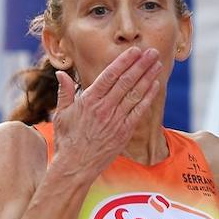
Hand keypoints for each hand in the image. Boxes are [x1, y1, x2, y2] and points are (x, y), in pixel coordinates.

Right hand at [49, 47, 162, 178]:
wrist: (75, 167)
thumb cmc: (67, 141)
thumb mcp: (61, 114)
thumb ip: (64, 92)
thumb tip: (61, 73)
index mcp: (88, 100)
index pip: (110, 75)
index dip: (124, 62)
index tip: (135, 51)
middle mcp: (104, 108)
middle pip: (126, 81)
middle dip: (141, 65)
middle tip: (152, 52)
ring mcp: (115, 120)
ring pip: (135, 94)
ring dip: (148, 77)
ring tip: (157, 64)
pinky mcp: (123, 132)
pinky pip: (139, 111)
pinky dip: (148, 97)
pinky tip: (155, 85)